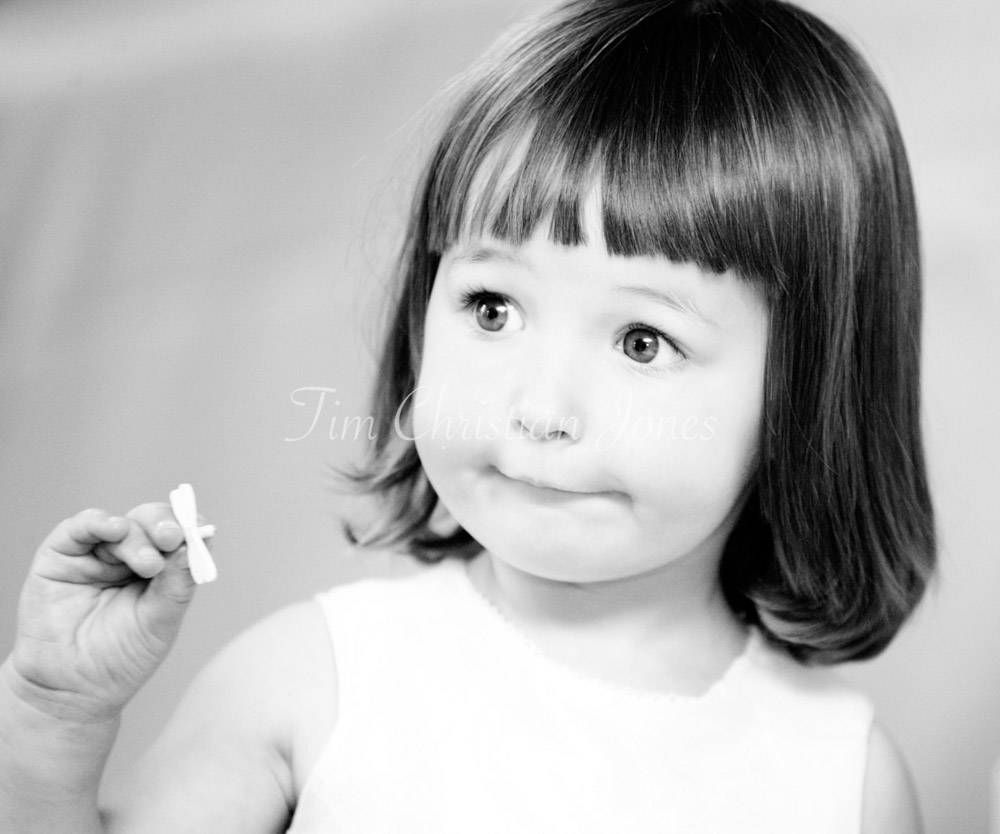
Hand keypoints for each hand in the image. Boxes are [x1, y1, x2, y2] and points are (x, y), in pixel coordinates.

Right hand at [7, 504, 210, 723]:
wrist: (70, 692)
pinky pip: (78, 528)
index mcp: (159, 570)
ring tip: (148, 564)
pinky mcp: (60, 557)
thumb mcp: (160, 621)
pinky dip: (98, 522)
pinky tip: (115, 528)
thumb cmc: (120, 658)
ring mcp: (95, 555)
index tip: (199, 529)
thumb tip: (198, 541)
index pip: (179, 536)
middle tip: (172, 539)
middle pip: (151, 523)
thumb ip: (178, 583)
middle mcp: (128, 556)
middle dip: (165, 526)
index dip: (189, 526)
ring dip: (138, 537)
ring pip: (122, 525)